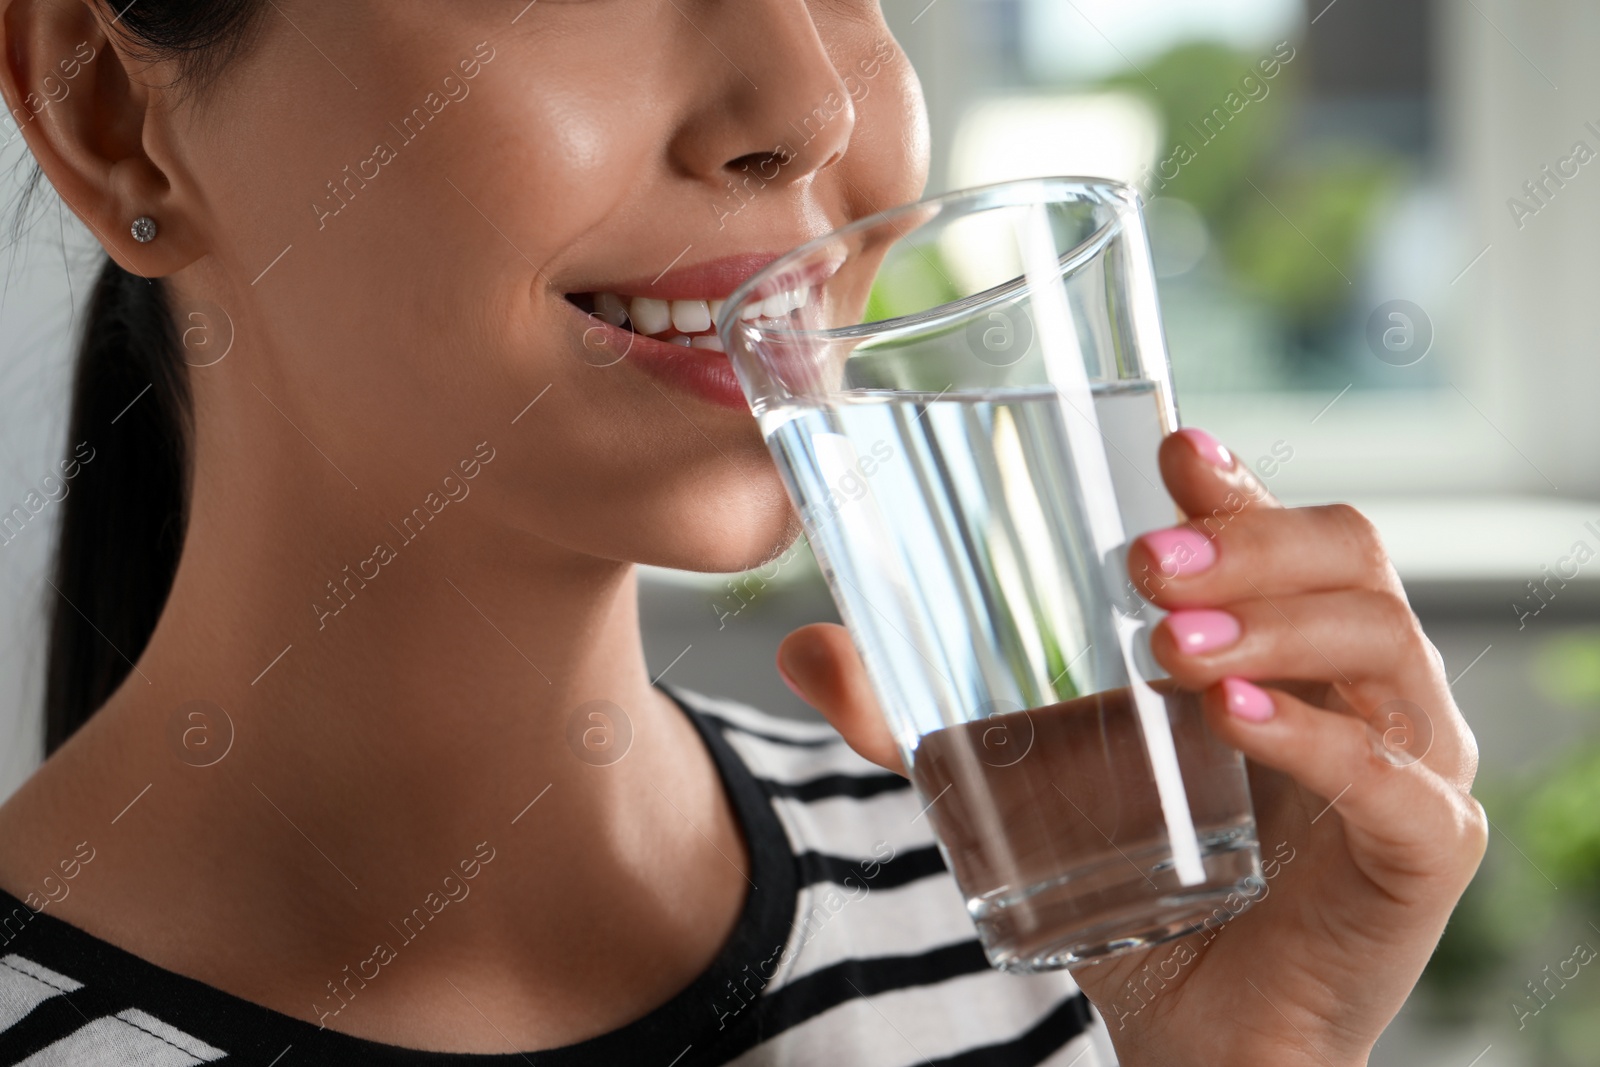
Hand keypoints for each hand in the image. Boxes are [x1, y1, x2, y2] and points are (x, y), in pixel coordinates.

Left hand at [776, 427, 1486, 1066]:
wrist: (1196, 1029)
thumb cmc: (1133, 884)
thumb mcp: (1025, 782)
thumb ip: (922, 718)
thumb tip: (804, 649)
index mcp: (1283, 645)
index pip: (1285, 530)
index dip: (1236, 482)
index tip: (1170, 449)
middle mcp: (1359, 687)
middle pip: (1348, 558)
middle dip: (1249, 541)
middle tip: (1142, 561)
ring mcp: (1408, 765)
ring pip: (1380, 644)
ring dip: (1272, 625)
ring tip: (1167, 643)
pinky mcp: (1423, 852)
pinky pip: (1394, 779)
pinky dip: (1314, 741)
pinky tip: (1229, 718)